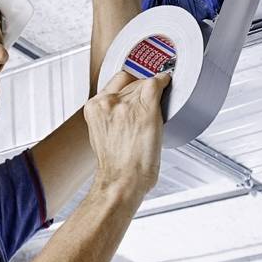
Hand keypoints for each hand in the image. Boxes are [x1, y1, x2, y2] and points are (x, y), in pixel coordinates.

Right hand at [82, 70, 169, 198]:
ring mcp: (127, 104)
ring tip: (154, 109)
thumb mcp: (101, 135)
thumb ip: (108, 117)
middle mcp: (108, 101)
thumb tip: (122, 109)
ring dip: (151, 93)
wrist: (122, 179)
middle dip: (140, 91)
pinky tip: (167, 83)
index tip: (136, 89)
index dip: (128, 85)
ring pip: (144, 83)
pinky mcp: (146, 108)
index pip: (114, 82)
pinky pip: (156, 84)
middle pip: (130, 81)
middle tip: (146, 107)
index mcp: (94, 107)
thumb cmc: (115, 166)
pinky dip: (164, 81)